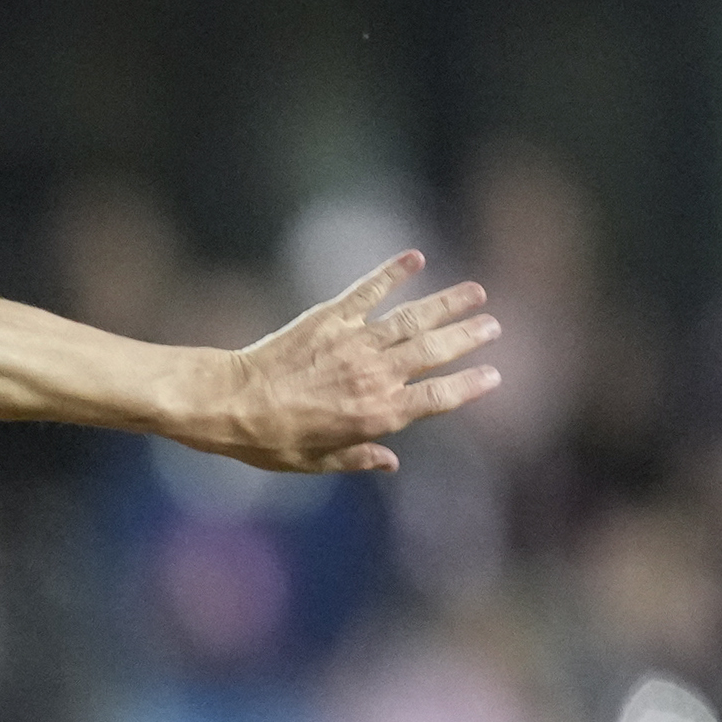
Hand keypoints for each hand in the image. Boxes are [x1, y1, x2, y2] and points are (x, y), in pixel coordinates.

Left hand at [189, 253, 500, 476]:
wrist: (228, 404)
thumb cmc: (266, 440)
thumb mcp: (314, 463)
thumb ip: (357, 458)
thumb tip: (391, 462)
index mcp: (376, 415)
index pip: (438, 398)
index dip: (469, 385)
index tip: (493, 374)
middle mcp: (375, 376)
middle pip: (435, 352)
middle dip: (468, 337)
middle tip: (493, 324)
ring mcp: (354, 344)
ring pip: (413, 319)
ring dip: (448, 304)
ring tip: (475, 291)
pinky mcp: (330, 318)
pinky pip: (368, 291)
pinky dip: (392, 272)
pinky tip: (414, 257)